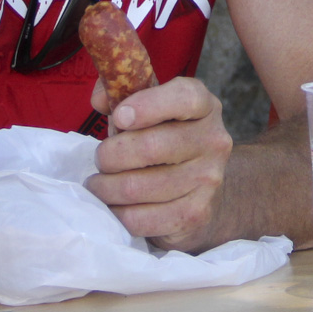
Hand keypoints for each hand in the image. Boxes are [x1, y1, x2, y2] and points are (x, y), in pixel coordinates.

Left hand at [85, 76, 232, 249]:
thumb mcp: (150, 107)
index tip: (119, 116)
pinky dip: (117, 214)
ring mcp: (208, 180)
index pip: (184, 97)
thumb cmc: (166, 138)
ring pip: (138, 187)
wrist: (203, 186)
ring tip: (99, 184)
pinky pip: (141, 219)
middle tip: (100, 160)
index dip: (148, 105)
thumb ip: (122, 92)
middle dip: (110, 155)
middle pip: (150, 147)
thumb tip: (101, 99)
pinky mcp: (196, 214)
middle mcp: (213, 141)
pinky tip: (113, 206)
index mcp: (204, 106)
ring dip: (106, 188)